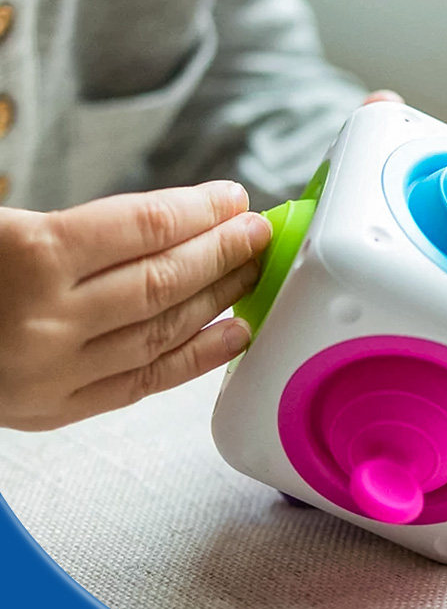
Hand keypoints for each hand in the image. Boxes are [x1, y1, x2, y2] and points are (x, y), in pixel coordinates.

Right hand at [0, 182, 270, 430]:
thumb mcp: (4, 224)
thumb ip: (82, 224)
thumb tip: (173, 220)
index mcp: (28, 252)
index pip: (144, 225)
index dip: (199, 210)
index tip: (234, 198)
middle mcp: (46, 316)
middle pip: (163, 278)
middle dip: (223, 251)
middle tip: (258, 231)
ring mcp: (51, 371)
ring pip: (161, 330)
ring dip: (219, 299)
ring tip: (252, 273)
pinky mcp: (51, 410)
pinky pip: (142, 384)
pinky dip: (194, 359)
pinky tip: (233, 334)